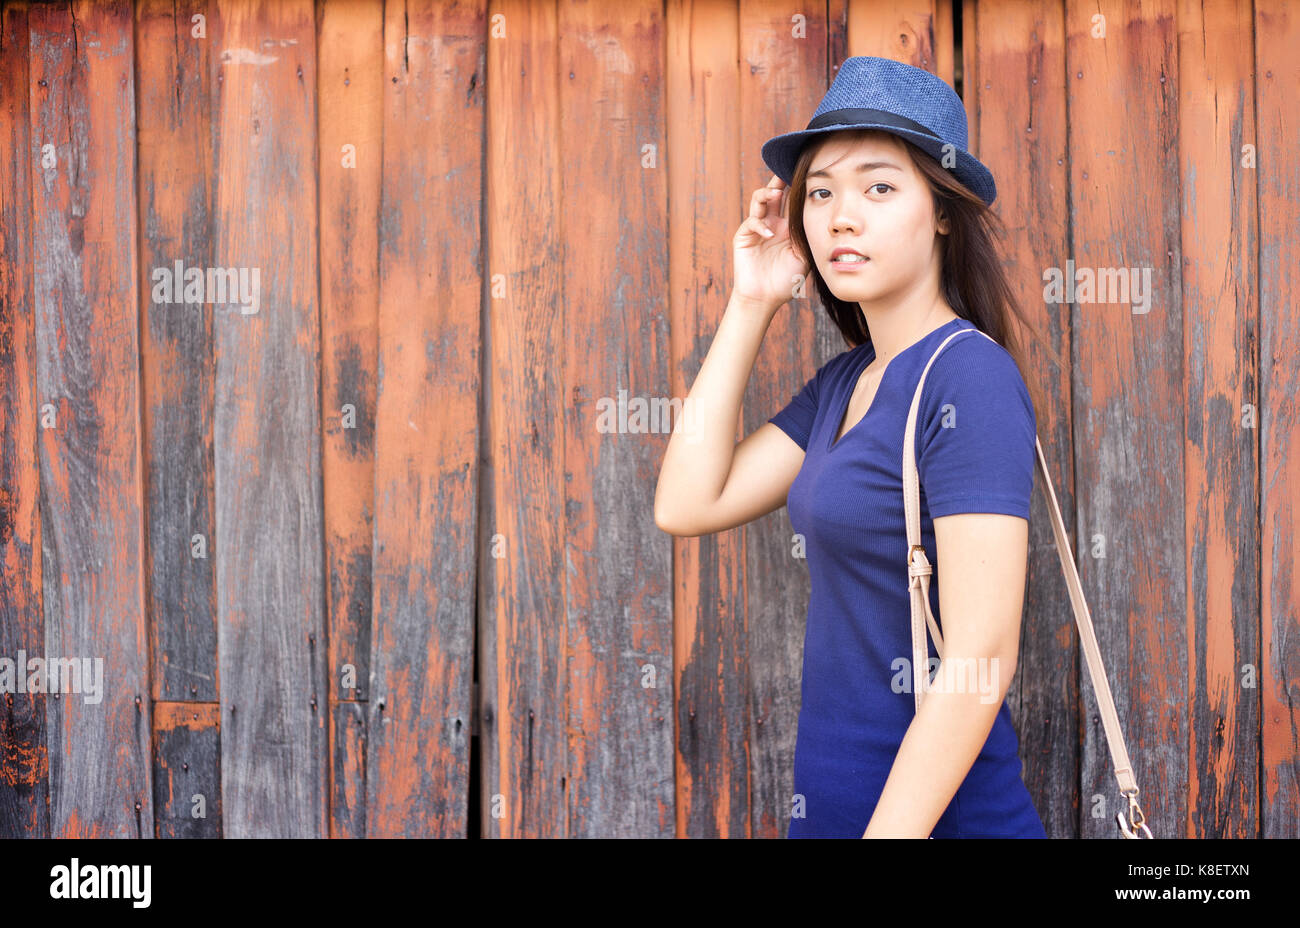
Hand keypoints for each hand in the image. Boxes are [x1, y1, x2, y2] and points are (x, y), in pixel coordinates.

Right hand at [732, 175, 810, 312]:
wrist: (766, 298)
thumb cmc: (786, 280)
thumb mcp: (804, 255)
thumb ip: (806, 234)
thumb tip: (813, 212)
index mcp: (787, 226)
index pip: (791, 200)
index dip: (797, 186)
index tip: (807, 172)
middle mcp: (772, 223)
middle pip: (775, 193)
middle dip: (780, 179)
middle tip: (787, 166)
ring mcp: (757, 228)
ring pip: (759, 200)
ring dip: (766, 192)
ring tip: (776, 192)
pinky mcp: (743, 236)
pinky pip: (751, 222)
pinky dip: (760, 225)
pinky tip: (769, 234)